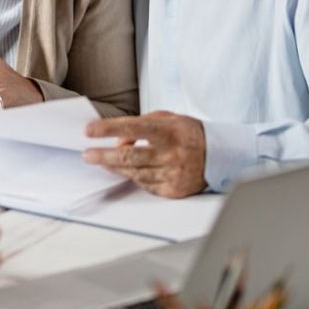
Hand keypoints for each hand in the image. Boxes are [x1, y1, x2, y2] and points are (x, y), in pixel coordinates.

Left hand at [82, 111, 207, 197]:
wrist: (220, 156)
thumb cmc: (189, 134)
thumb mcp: (167, 119)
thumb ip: (140, 124)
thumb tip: (118, 140)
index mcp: (168, 131)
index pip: (132, 128)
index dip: (107, 129)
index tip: (89, 130)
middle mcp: (171, 153)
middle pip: (128, 157)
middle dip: (103, 156)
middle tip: (87, 154)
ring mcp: (172, 173)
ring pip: (133, 173)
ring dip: (114, 168)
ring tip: (102, 162)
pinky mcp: (173, 189)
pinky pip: (144, 185)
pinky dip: (133, 177)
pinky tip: (126, 171)